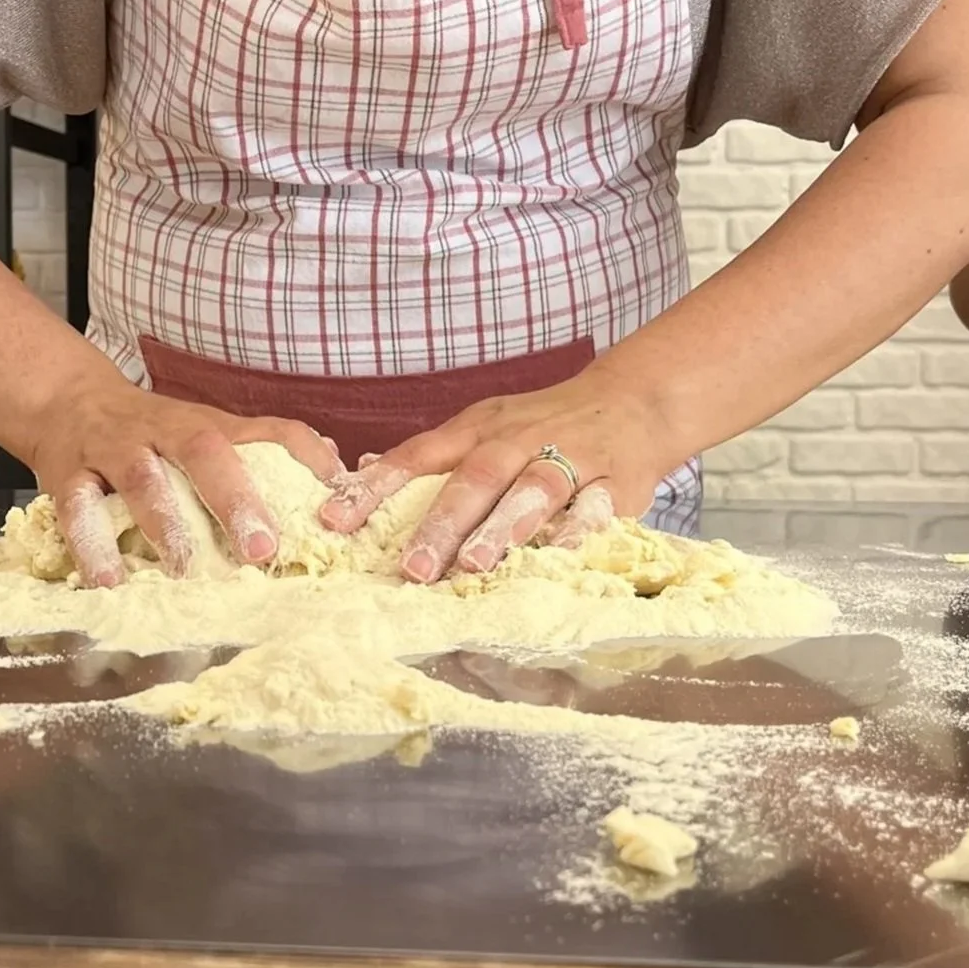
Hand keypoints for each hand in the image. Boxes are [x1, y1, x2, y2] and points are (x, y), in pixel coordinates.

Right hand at [24, 363, 339, 586]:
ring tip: (183, 567)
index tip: (336, 491)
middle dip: (234, 498)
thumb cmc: (152, 430)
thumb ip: (264, 449)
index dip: (302, 453)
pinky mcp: (68, 474)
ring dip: (164, 523)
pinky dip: (91, 544)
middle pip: (202, 450)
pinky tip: (109, 580)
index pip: (264, 430)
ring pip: (140, 477)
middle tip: (262, 548)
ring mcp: (113, 449)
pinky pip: (78, 506)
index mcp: (205, 423)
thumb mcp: (206, 429)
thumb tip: (335, 464)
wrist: (66, 399)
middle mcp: (162, 429)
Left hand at [319, 366, 670, 581]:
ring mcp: (568, 458)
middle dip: (440, 522)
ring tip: (473, 564)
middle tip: (411, 568)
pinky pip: (594, 507)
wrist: (633, 399)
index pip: (418, 457)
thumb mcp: (481, 426)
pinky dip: (575, 531)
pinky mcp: (615, 482)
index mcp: (478, 429)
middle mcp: (518, 440)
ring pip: (532, 490)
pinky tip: (555, 557)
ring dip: (501, 527)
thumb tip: (360, 471)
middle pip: (474, 478)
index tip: (335, 523)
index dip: (376, 489)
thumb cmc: (544, 423)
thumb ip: (427, 455)